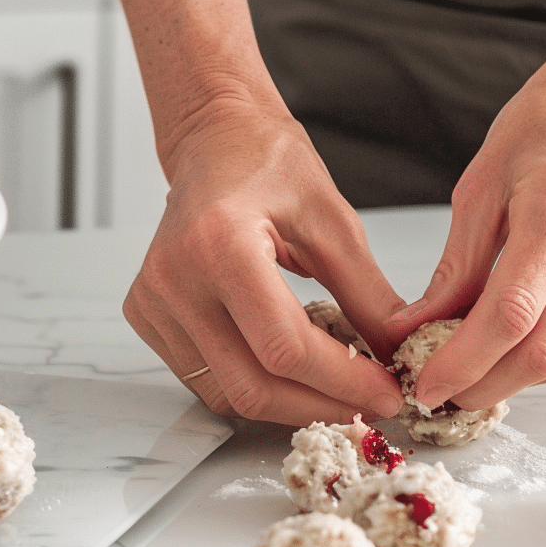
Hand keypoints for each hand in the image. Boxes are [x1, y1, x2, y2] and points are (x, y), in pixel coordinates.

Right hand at [124, 100, 406, 425]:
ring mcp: (153, 301)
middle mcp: (175, 278)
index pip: (285, 348)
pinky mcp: (147, 316)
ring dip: (290, 405)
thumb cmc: (269, 164)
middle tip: (369, 404)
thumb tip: (398, 354)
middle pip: (252, 387)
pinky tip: (293, 371)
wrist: (215, 140)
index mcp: (220, 244)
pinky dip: (255, 386)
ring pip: (228, 394)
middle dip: (321, 406)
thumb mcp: (334, 224)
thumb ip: (368, 296)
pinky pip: (206, 380)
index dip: (344, 382)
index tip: (387, 392)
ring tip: (336, 388)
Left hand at [385, 42, 545, 410]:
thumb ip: (455, 265)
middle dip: (485, 387)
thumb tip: (417, 329)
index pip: (511, 314)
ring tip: (466, 373)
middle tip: (440, 393)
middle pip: (544, 353)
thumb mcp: (480, 183)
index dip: (464, 362)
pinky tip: (506, 341)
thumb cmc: (543, 126)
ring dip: (512, 380)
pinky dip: (538, 352)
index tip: (424, 384)